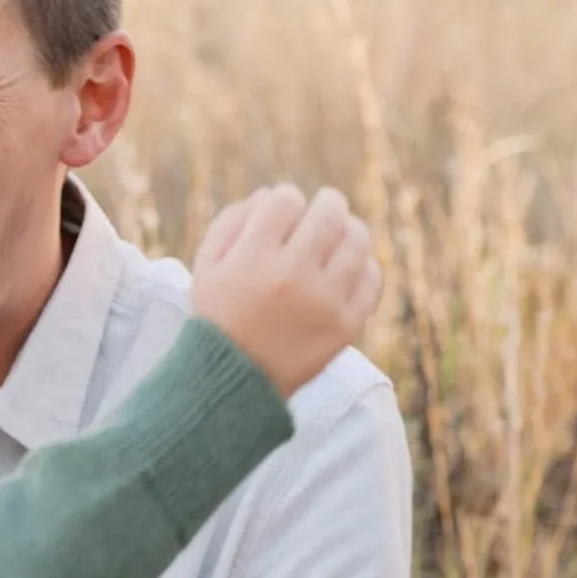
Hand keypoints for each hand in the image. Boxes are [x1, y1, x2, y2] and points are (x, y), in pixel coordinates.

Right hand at [191, 184, 381, 397]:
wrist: (235, 384)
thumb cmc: (219, 320)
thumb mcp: (206, 269)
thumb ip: (230, 223)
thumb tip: (268, 193)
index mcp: (254, 259)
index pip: (286, 199)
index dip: (285, 200)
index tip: (283, 212)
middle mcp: (292, 277)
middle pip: (328, 211)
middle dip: (326, 204)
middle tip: (323, 209)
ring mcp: (324, 302)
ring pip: (356, 240)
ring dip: (349, 229)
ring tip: (340, 235)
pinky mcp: (346, 326)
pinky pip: (370, 279)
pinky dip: (363, 266)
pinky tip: (349, 267)